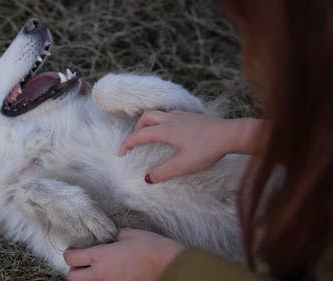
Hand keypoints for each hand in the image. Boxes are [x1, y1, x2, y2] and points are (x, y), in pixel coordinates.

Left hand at [63, 228, 184, 280]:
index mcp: (100, 257)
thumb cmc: (150, 247)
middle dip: (74, 269)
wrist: (168, 266)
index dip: (69, 253)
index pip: (71, 259)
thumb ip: (113, 236)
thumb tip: (110, 237)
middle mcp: (100, 275)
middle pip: (73, 278)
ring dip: (88, 278)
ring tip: (95, 269)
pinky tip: (110, 274)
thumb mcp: (129, 234)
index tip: (73, 249)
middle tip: (81, 262)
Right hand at [121, 110, 261, 182]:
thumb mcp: (184, 165)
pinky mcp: (192, 116)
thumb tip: (147, 178)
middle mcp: (171, 119)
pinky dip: (164, 121)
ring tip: (152, 135)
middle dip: (137, 128)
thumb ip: (164, 172)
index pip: (139, 135)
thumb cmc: (208, 149)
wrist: (230, 134)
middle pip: (146, 117)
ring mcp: (182, 115)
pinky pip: (171, 114)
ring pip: (159, 114)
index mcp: (166, 130)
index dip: (127, 143)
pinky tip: (173, 131)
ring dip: (150, 123)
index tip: (121, 153)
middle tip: (136, 141)